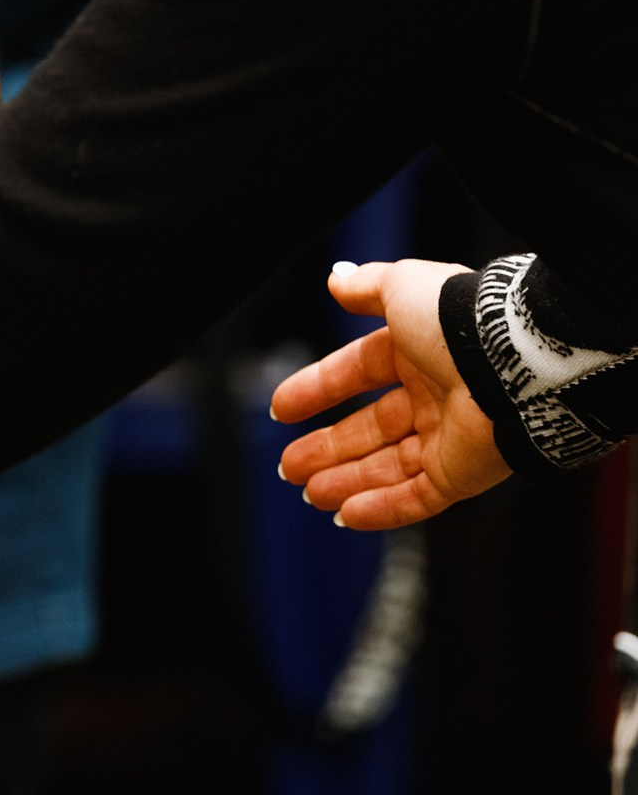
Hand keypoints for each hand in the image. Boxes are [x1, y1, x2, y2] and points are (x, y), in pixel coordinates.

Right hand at [270, 258, 509, 528]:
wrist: (510, 361)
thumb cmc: (455, 320)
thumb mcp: (401, 287)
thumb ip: (365, 287)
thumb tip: (336, 280)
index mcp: (418, 352)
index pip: (358, 373)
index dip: (317, 389)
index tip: (282, 408)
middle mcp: (433, 397)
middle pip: (368, 429)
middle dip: (326, 448)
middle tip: (289, 466)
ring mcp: (448, 439)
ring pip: (387, 468)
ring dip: (345, 481)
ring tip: (309, 493)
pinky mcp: (462, 475)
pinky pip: (417, 498)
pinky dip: (381, 509)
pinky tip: (346, 514)